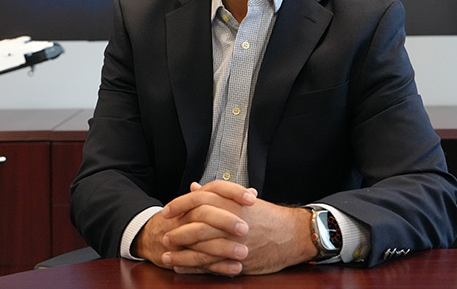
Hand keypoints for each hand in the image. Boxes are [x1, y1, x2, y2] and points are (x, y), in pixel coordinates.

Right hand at [133, 181, 254, 274]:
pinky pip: (199, 261)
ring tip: (244, 252)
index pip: (214, 188)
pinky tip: (235, 268)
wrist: (152, 235)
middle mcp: (187, 214)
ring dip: (224, 247)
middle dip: (226, 220)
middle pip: (204, 212)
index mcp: (196, 199)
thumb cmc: (185, 218)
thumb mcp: (203, 204)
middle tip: (245, 228)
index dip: (233, 191)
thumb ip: (228, 199)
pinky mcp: (181, 255)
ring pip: (201, 239)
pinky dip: (218, 266)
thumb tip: (253, 192)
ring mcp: (181, 234)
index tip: (252, 199)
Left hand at [160, 181, 318, 274]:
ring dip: (181, 254)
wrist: (292, 234)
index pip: (199, 200)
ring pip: (202, 248)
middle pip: (197, 225)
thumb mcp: (242, 200)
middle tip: (164, 236)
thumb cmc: (267, 216)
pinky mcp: (238, 260)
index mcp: (232, 202)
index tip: (167, 211)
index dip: (180, 205)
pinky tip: (180, 268)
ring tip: (166, 257)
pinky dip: (193, 268)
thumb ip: (217, 194)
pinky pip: (211, 266)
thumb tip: (194, 188)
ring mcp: (235, 242)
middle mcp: (231, 221)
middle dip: (177, 232)